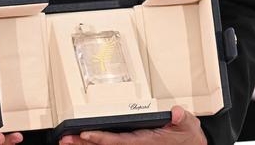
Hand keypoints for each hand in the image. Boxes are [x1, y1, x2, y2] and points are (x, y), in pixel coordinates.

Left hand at [59, 106, 205, 144]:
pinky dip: (95, 144)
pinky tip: (81, 142)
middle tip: (65, 140)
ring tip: (66, 141)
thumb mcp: (189, 125)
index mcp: (146, 141)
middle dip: (84, 143)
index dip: (101, 138)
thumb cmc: (187, 136)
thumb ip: (182, 118)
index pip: (119, 141)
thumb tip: (176, 112)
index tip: (85, 133)